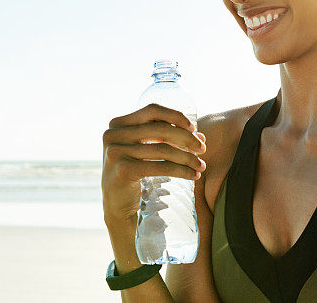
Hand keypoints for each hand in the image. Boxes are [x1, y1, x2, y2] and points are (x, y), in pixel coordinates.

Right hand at [102, 103, 206, 224]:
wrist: (116, 205)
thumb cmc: (134, 174)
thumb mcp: (145, 151)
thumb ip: (167, 140)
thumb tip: (200, 136)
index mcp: (118, 124)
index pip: (152, 110)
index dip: (175, 116)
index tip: (193, 128)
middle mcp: (113, 134)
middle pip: (160, 128)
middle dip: (186, 138)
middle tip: (202, 149)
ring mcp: (116, 152)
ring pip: (163, 149)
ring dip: (187, 158)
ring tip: (201, 166)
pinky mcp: (123, 170)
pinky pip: (160, 166)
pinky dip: (181, 171)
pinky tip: (192, 176)